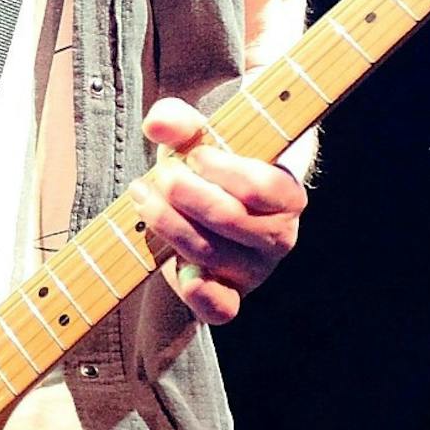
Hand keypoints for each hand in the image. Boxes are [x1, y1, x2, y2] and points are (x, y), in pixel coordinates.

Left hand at [131, 97, 307, 324]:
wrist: (201, 204)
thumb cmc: (205, 167)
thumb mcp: (196, 137)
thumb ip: (179, 121)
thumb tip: (158, 124)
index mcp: (286, 195)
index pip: (261, 187)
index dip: (223, 170)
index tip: (195, 155)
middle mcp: (279, 237)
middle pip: (231, 220)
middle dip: (186, 194)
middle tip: (161, 176)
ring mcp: (254, 270)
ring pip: (211, 253)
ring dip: (169, 224)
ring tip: (142, 197)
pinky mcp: (228, 295)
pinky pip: (221, 308)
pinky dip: (199, 293)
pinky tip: (178, 271)